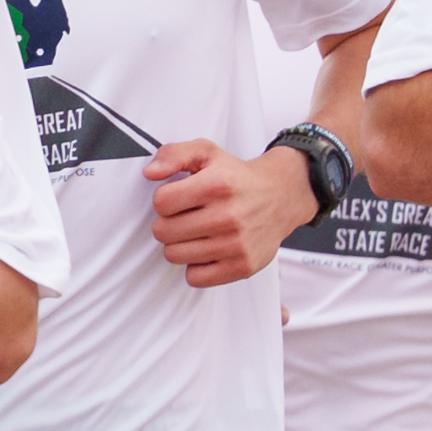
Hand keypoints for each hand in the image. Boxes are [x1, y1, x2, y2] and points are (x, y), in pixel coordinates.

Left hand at [143, 134, 316, 288]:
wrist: (281, 196)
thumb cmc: (238, 178)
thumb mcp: (206, 152)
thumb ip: (174, 154)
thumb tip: (151, 172)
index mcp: (216, 185)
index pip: (161, 203)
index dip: (165, 199)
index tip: (177, 198)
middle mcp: (227, 216)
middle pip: (163, 231)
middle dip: (169, 223)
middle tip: (186, 217)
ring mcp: (235, 244)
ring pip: (174, 255)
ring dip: (180, 245)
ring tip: (196, 232)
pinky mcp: (242, 266)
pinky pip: (196, 278)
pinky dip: (196, 266)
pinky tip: (206, 250)